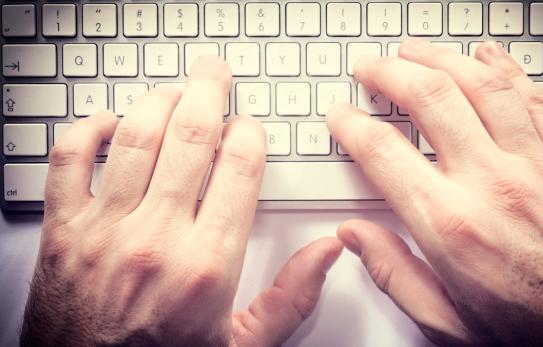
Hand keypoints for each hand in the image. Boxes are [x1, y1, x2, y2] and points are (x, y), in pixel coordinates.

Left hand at [22, 56, 342, 346]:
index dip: (249, 134)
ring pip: (135, 136)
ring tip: (174, 92)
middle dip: (208, 92)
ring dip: (158, 102)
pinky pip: (69, 159)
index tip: (248, 130)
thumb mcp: (244, 345)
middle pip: (190, 135)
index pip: (239, 167)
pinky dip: (88, 129)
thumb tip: (328, 250)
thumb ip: (291, 297)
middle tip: (214, 75)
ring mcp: (104, 231)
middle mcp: (155, 240)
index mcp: (207, 266)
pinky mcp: (62, 232)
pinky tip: (110, 124)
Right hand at [327, 39, 542, 345]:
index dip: (352, 126)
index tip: (342, 116)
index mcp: (451, 225)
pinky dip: (506, 69)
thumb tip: (356, 235)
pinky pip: (535, 98)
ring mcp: (535, 166)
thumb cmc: (531, 330)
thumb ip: (393, 273)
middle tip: (372, 68)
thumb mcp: (446, 322)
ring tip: (415, 51)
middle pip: (430, 99)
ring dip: (441, 59)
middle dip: (390, 73)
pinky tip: (487, 56)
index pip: (383, 153)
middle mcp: (492, 185)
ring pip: (481, 85)